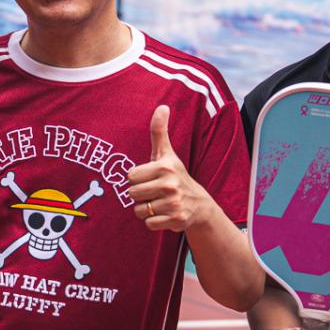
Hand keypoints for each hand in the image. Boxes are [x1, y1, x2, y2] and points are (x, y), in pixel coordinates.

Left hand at [127, 105, 215, 231]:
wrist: (199, 205)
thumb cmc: (175, 175)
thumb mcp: (166, 154)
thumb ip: (159, 131)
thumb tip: (162, 106)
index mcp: (164, 167)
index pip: (130, 176)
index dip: (138, 179)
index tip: (151, 178)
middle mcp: (170, 185)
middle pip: (132, 193)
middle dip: (140, 195)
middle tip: (155, 191)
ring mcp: (174, 203)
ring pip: (139, 210)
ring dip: (146, 209)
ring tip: (160, 202)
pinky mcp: (176, 220)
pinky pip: (148, 223)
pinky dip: (153, 221)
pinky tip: (165, 214)